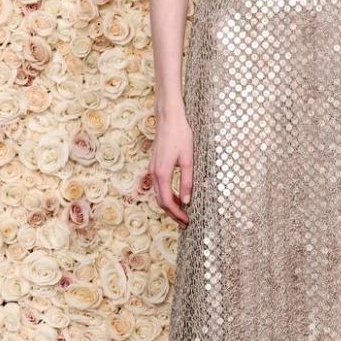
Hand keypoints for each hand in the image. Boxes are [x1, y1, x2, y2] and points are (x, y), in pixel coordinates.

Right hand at [149, 103, 193, 224]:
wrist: (168, 118)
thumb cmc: (180, 136)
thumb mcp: (188, 160)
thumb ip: (186, 181)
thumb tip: (186, 201)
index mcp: (162, 173)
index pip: (167, 202)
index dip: (176, 214)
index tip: (187, 221)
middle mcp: (154, 173)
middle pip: (160, 201)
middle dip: (172, 213)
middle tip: (185, 222)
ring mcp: (152, 169)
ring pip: (158, 194)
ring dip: (169, 205)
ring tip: (183, 212)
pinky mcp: (154, 165)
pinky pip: (158, 186)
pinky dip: (167, 195)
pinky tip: (178, 196)